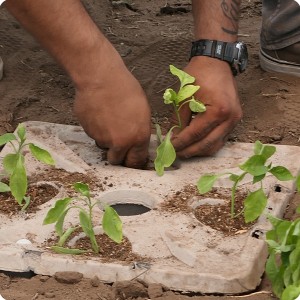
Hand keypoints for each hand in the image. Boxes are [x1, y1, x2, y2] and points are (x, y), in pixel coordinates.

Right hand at [74, 42, 150, 167]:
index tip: (131, 158)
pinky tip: (98, 114)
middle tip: (118, 142)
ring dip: (106, 139)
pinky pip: (94, 135)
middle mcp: (120, 143)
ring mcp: (102, 139)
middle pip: (116, 161)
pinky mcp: (87, 132)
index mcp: (138, 138)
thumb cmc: (126, 90)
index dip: (133, 161)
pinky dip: (96, 129)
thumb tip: (136, 142)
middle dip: (117, 155)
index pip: (136, 161)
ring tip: (107, 119)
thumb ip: (139, 132)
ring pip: (104, 146)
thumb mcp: (143, 112)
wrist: (101, 79)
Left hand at [171, 56, 241, 157]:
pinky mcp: (235, 120)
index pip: (195, 134)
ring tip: (184, 150)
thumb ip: (178, 120)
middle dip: (189, 151)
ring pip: (215, 145)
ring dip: (199, 150)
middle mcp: (230, 118)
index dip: (181, 143)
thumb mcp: (184, 96)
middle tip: (175, 153)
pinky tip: (195, 144)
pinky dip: (207, 144)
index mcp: (217, 110)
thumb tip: (172, 138)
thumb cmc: (199, 75)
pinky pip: (221, 139)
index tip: (169, 148)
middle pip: (207, 144)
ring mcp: (235, 120)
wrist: (216, 62)